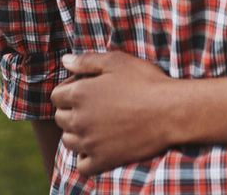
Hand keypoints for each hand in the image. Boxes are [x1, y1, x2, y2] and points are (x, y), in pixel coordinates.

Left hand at [51, 51, 179, 176]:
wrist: (170, 111)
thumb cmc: (146, 82)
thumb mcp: (116, 62)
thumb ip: (86, 61)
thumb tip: (64, 61)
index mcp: (79, 94)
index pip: (56, 96)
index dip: (68, 91)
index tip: (85, 90)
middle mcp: (80, 119)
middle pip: (60, 119)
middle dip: (71, 112)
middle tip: (92, 107)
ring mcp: (90, 142)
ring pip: (69, 142)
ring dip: (77, 134)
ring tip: (95, 126)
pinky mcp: (104, 160)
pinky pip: (83, 166)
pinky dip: (86, 158)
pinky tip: (98, 148)